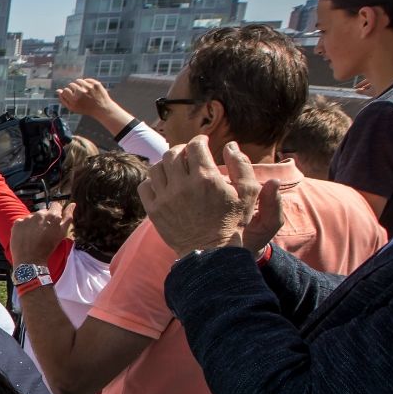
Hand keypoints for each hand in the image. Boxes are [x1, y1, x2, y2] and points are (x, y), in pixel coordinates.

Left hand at [10, 204, 70, 267]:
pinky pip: (22, 221)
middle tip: (43, 232)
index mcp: (53, 215)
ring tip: (34, 235)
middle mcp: (40, 214)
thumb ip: (68, 216)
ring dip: (34, 223)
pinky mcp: (17, 223)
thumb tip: (72, 204)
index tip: (53, 222)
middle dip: (44, 219)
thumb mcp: (62, 233)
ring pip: (32, 216)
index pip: (55, 205)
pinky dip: (24, 227)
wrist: (30, 260)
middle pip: (43, 212)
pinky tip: (26, 236)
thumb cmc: (49, 247)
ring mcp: (27, 218)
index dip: (55, 213)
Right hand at [55, 77, 124, 124]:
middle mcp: (81, 93)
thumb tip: (58, 91)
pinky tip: (89, 89)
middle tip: (78, 94)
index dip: (68, 93)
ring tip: (83, 90)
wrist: (102, 109)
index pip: (65, 90)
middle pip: (71, 84)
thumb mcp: (73, 108)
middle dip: (73, 88)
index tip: (72, 96)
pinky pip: (87, 79)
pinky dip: (86, 83)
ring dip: (79, 84)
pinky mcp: (95, 84)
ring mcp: (89, 87)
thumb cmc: (86, 109)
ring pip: (78, 80)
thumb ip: (64, 100)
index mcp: (74, 100)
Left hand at [138, 137, 275, 255]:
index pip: (195, 146)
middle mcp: (183, 186)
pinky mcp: (154, 211)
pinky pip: (145, 186)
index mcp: (206, 178)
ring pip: (157, 167)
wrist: (211, 252)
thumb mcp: (247, 193)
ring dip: (166, 164)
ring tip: (175, 168)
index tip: (202, 143)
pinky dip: (152, 181)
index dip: (199, 141)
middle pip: (173, 154)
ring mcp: (165, 198)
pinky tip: (163, 184)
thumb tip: (230, 145)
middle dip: (182, 150)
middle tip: (188, 154)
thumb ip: (241, 165)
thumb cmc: (233, 222)